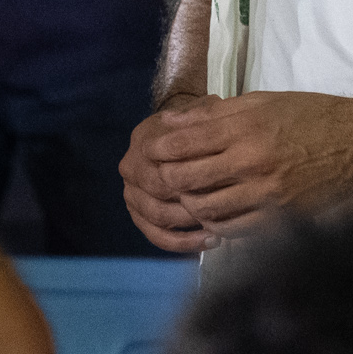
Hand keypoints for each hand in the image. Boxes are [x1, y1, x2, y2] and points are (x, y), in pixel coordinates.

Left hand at [118, 90, 352, 246]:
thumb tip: (171, 123)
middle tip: (159, 180)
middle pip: (186, 180)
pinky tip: (214, 218)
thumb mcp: (265, 102)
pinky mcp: (280, 218)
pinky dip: (216, 226)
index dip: (158, 149)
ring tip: (186, 199)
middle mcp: (252, 161)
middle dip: (165, 181)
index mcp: (246, 126)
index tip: (149, 151)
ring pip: (205, 210)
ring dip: (188, 206)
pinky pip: (233, 230)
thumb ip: (216, 114)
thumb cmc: (315, 117)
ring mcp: (266, 194)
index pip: (182, 142)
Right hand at [119, 92, 216, 251]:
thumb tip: (211, 109)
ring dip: (187, 229)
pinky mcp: (137, 213)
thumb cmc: (196, 127)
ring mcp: (131, 192)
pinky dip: (180, 243)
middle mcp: (131, 166)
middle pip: (156, 195)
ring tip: (218, 232)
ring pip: (155, 217)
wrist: (179, 134)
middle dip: (190, 208)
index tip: (220, 191)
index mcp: (144, 141)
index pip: (162, 167)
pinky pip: (154, 235)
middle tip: (222, 217)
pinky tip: (205, 244)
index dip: (190, 182)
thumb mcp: (201, 115)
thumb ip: (205, 115)